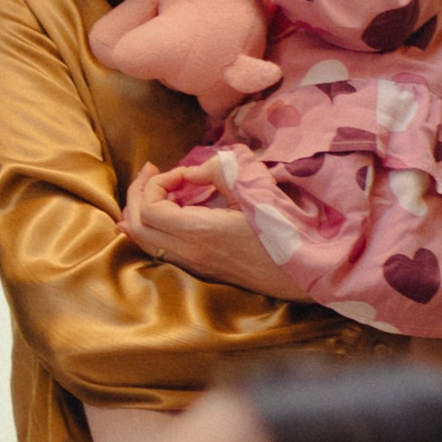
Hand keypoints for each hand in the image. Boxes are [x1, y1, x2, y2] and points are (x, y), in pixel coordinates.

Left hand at [124, 169, 283, 296]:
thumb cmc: (285, 229)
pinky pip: (160, 250)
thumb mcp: (254, 190)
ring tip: (154, 188)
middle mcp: (189, 253)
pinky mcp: (201, 270)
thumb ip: (219, 173)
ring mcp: (194, 266)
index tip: (183, 172)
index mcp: (200, 233)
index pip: (149, 209)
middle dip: (137, 194)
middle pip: (136, 227)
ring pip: (144, 242)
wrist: (305, 272)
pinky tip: (160, 214)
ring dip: (140, 212)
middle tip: (151, 172)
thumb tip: (194, 170)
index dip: (155, 184)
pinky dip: (150, 229)